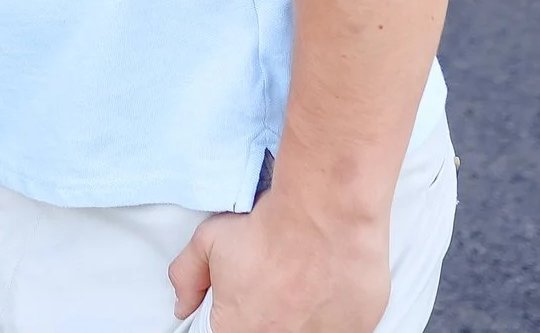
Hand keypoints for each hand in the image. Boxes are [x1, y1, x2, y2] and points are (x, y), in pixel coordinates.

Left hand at [169, 193, 386, 332]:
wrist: (323, 217)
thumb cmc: (271, 229)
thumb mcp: (207, 243)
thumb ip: (187, 277)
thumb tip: (182, 304)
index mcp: (239, 329)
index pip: (230, 330)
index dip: (239, 313)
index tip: (249, 298)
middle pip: (268, 329)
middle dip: (270, 312)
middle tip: (277, 283)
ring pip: (305, 329)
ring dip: (302, 313)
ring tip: (303, 282)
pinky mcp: (357, 330)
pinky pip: (339, 326)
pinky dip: (333, 311)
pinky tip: (327, 284)